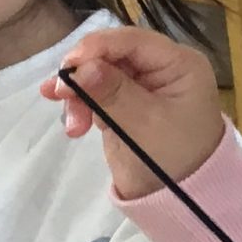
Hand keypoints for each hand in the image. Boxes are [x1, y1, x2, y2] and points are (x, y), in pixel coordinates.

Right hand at [43, 28, 225, 201]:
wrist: (182, 201)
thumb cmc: (174, 159)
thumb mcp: (145, 124)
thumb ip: (112, 92)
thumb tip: (81, 66)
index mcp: (178, 63)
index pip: (132, 40)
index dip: (97, 47)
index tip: (68, 66)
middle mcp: (161, 68)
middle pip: (112, 55)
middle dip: (84, 74)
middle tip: (59, 94)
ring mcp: (142, 86)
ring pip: (99, 74)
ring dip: (79, 95)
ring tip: (73, 126)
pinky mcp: (126, 105)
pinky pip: (98, 94)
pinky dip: (83, 106)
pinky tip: (74, 126)